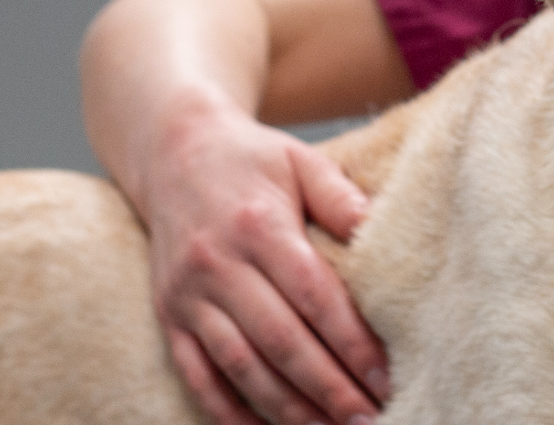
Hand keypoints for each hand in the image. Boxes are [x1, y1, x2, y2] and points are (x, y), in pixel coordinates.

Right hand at [146, 107, 389, 423]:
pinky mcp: (169, 316)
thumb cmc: (251, 160)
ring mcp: (187, 296)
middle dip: (327, 387)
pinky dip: (229, 410)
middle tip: (369, 418)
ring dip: (287, 408)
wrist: (172, 152)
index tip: (384, 375)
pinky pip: (198, 374)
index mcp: (257, 226)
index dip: (349, 340)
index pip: (312, 295)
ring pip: (240, 366)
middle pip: (279, 340)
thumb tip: (379, 230)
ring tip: (331, 429)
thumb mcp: (301, 160)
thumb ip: (342, 197)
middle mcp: (217, 266)